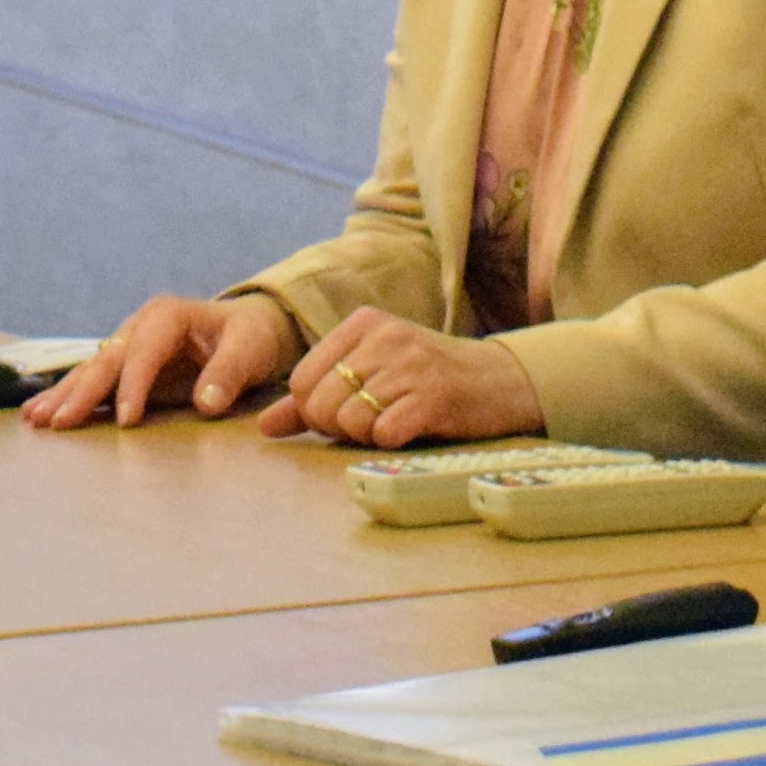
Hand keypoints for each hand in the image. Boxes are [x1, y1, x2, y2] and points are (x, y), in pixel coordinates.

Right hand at [22, 293, 296, 427]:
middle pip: (107, 359)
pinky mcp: (124, 367)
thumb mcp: (250, 348)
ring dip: (63, 394)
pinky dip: (67, 396)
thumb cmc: (250, 337)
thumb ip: (229, 372)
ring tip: (34, 418)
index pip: (144, 351)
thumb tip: (206, 403)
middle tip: (59, 422)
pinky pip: (91, 381)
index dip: (133, 385)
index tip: (126, 420)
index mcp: (168, 316)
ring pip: (90, 370)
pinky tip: (38, 412)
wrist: (249, 330)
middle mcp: (139, 326)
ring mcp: (128, 345)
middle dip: (82, 391)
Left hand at [260, 304, 545, 449]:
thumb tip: (264, 425)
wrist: (500, 382)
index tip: (344, 414)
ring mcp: (411, 364)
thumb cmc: (426, 381)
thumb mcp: (371, 374)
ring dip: (368, 436)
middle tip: (372, 423)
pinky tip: (412, 429)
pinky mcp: (434, 396)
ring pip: (350, 421)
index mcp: (363, 323)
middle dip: (337, 428)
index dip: (313, 412)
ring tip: (395, 422)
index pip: (303, 380)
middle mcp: (384, 336)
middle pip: (321, 404)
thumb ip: (314, 398)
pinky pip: (385, 434)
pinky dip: (392, 442)